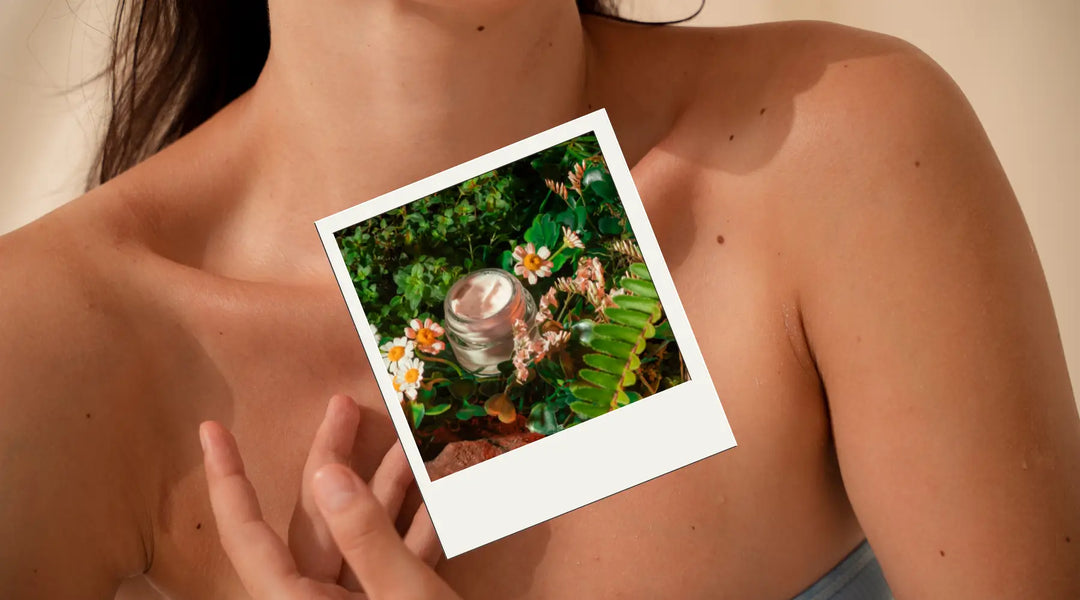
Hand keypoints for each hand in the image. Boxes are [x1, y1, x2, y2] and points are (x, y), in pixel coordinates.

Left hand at [200, 395, 461, 598]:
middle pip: (315, 517)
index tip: (211, 428)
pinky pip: (396, 556)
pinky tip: (441, 491)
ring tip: (413, 438)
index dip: (229, 478)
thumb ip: (363, 535)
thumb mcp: (402, 597)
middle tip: (347, 405)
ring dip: (391, 486)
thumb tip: (325, 474)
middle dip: (335, 458)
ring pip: (363, 531)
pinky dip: (418, 525)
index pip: (248, 532)